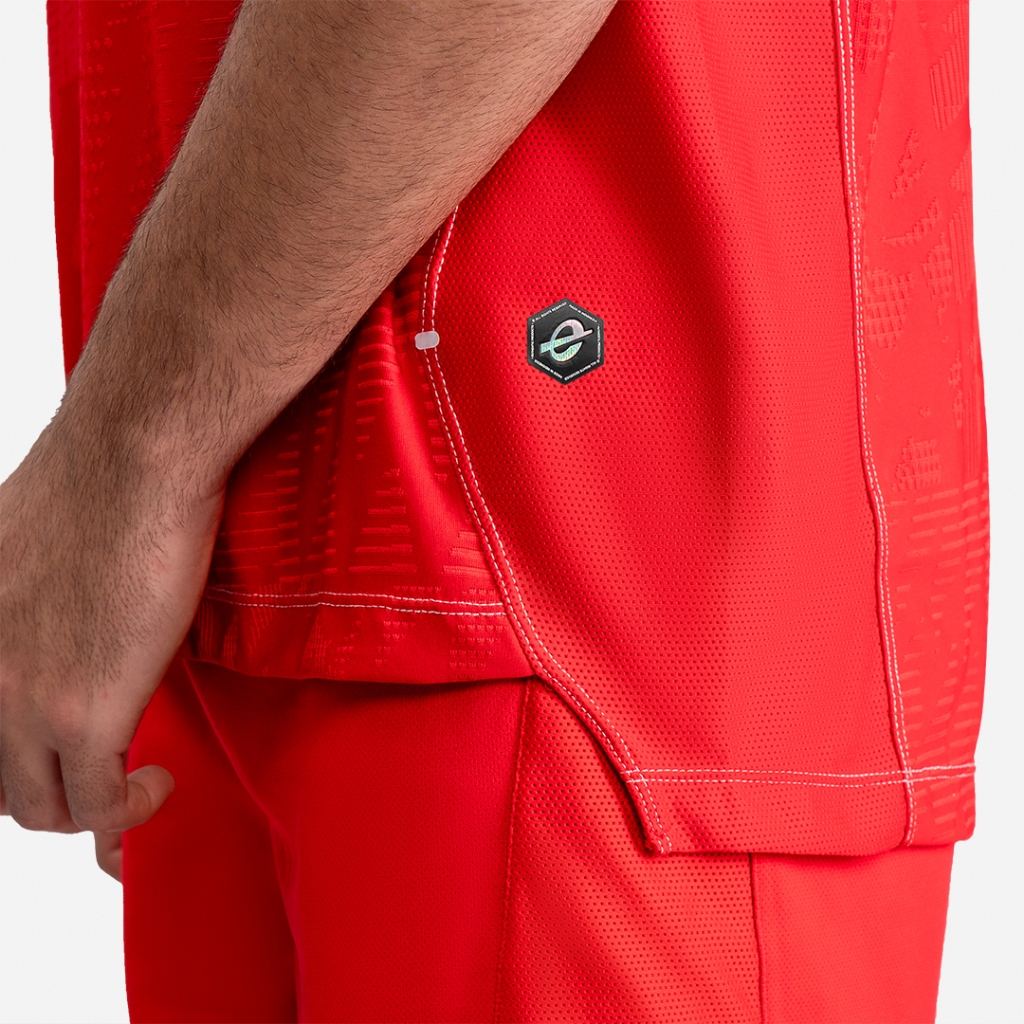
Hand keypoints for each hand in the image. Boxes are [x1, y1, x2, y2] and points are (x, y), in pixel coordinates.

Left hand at [0, 410, 220, 839]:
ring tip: (133, 783)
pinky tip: (158, 783)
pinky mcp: (81, 714)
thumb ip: (20, 604)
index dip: (14, 764)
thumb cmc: (97, 480)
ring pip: (41, 807)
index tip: (61, 765)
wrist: (135, 458)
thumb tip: (59, 624)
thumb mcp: (21, 546)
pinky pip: (97, 806)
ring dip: (90, 809)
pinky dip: (129, 812)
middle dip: (51, 791)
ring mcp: (18, 699)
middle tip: (101, 774)